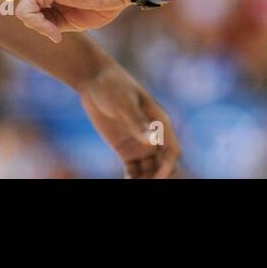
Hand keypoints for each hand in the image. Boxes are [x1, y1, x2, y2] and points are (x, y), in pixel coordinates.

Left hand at [79, 63, 180, 178]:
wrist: (94, 81)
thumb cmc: (112, 86)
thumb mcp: (124, 103)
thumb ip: (137, 122)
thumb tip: (152, 140)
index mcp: (160, 122)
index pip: (172, 151)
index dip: (168, 168)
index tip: (156, 178)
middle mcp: (153, 136)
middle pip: (164, 164)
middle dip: (159, 177)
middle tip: (144, 184)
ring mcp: (139, 143)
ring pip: (149, 170)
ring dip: (146, 180)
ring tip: (133, 186)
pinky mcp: (125, 149)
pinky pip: (133, 170)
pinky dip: (133, 179)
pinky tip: (127, 183)